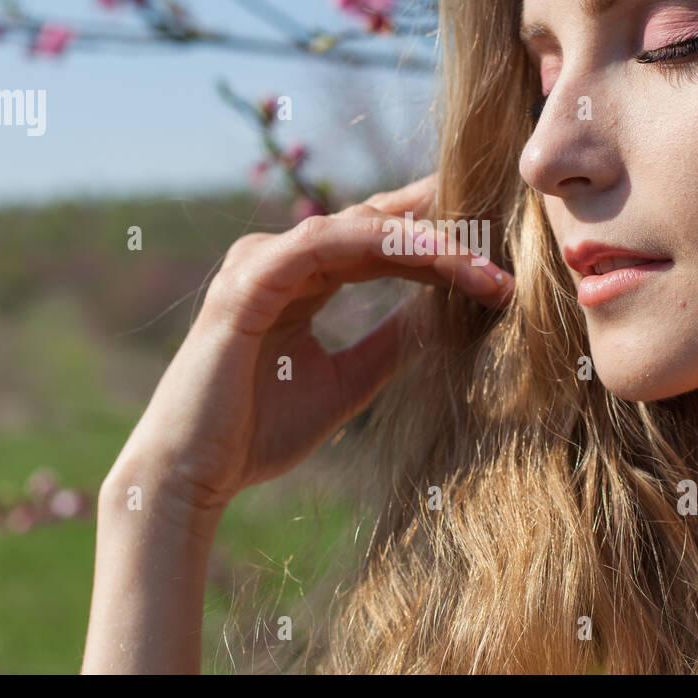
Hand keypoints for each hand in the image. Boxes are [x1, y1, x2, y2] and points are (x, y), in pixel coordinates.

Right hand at [109, 173, 513, 516]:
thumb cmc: (259, 433)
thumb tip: (448, 315)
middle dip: (443, 230)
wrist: (193, 474)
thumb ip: (391, 341)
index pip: (378, 240)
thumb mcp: (349, 381)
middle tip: (504, 242)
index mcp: (300, 278)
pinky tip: (432, 257)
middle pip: (375, 223)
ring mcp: (261, 262)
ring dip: (426, 242)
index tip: (496, 256)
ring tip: (483, 267)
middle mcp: (280, 258)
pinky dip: (382, 245)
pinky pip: (325, 244)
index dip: (437, 241)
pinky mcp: (249, 280)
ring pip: (359, 227)